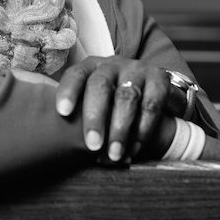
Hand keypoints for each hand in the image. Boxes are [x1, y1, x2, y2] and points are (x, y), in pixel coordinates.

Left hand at [54, 56, 174, 164]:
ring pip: (126, 96)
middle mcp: (113, 64)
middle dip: (95, 117)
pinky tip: (134, 149)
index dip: (68, 91)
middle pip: (100, 85)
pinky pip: (151, 105)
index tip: (63, 112)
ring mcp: (138, 70)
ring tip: (114, 154)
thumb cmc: (114, 105)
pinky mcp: (160, 80)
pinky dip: (142, 130)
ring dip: (119, 129)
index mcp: (92, 68)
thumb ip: (79, 117)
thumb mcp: (95, 103)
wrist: (155, 96)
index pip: (76, 75)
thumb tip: (58, 145)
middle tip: (92, 146)